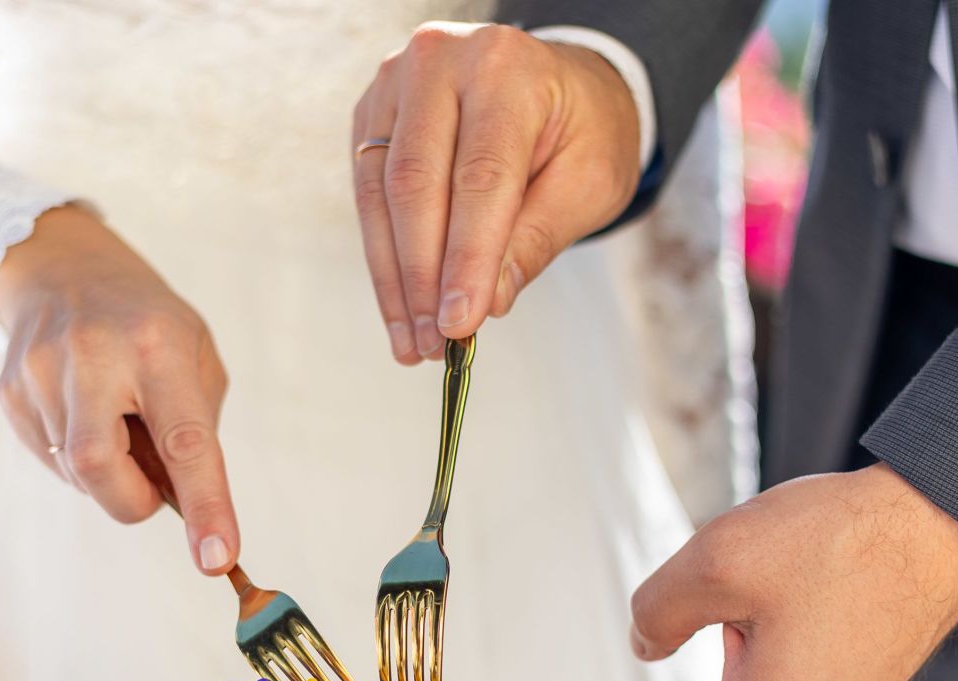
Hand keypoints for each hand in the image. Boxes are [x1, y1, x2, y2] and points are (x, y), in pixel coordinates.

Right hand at [0, 204, 236, 572]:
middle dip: (131, 500)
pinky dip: (79, 460)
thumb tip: (177, 505)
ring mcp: (41, 372)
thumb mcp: (194, 353)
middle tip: (150, 488)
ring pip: (76, 473)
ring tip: (116, 420)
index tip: (217, 557)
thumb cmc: (145, 320)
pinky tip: (85, 415)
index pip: (184, 441)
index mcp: (156, 345)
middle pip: (100, 467)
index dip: (204, 504)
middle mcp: (93, 356)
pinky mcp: (10, 390)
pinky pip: (50, 459)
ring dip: (109, 473)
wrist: (60, 264)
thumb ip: (195, 429)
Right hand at [352, 22, 641, 362]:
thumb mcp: (589, 181)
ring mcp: (395, 85)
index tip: (461, 324)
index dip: (466, 257)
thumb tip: (487, 303)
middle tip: (435, 343)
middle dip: (423, 276)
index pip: (480, 176)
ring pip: (382, 195)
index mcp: (505, 67)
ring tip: (414, 343)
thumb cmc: (583, 130)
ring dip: (395, 279)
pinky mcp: (372, 116)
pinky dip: (384, 260)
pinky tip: (401, 312)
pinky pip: (368, 196)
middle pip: (416, 183)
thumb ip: (536, 238)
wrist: (561, 85)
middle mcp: (439, 60)